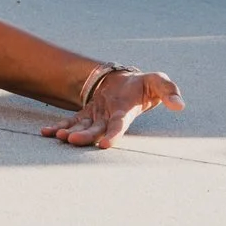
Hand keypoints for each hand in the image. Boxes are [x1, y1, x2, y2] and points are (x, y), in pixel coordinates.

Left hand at [42, 69, 183, 149]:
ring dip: (70, 133)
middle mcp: (109, 119)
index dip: (113, 134)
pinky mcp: (86, 114)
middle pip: (96, 131)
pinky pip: (71, 122)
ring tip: (59, 136)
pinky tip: (46, 132)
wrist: (128, 84)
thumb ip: (168, 91)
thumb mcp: (159, 82)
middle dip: (84, 137)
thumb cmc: (144, 85)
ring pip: (81, 128)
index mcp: (126, 113)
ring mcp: (96, 118)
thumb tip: (180, 105)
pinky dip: (59, 126)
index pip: (120, 126)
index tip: (106, 143)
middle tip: (71, 140)